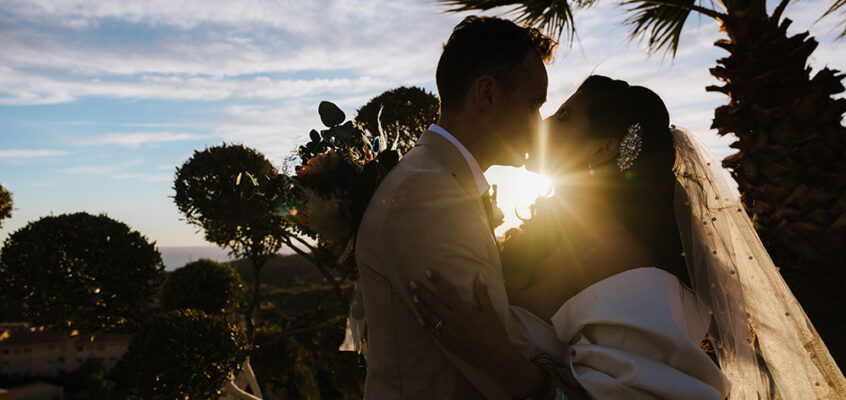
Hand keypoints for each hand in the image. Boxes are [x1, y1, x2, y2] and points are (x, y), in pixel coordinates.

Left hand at [410, 269, 542, 397]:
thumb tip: (480, 276)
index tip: (427, 271)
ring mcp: (449, 333)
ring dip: (421, 306)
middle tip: (411, 283)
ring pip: (431, 317)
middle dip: (422, 292)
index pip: (447, 292)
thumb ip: (482, 294)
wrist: (495, 358)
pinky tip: (418, 319)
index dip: (436, 281)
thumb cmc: (495, 333)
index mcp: (464, 311)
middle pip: (434, 304)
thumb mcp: (490, 312)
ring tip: (413, 297)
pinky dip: (425, 325)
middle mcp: (454, 321)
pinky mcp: (448, 343)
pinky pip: (433, 332)